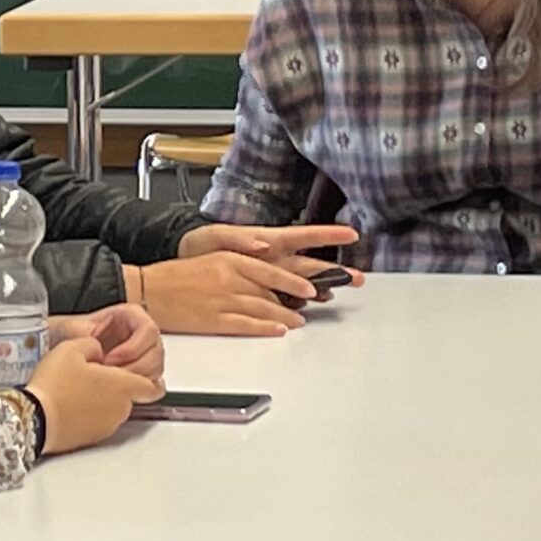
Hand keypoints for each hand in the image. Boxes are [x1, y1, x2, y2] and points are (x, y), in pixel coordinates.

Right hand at [26, 337, 165, 455]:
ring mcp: (107, 426)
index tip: (151, 377)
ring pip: (114, 409)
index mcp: (122, 385)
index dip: (153, 380)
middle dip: (117, 386)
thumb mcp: (72, 348)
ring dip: (104, 400)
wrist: (35, 418)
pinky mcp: (93, 438)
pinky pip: (99, 422)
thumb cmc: (54, 385)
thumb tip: (98, 349)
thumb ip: (93, 344)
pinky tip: (72, 405)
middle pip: (129, 396)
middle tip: (96, 376)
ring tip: (78, 390)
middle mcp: (120, 408)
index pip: (152, 386)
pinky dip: (91, 414)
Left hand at [48, 303, 164, 381]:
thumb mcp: (70, 329)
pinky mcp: (141, 373)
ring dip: (136, 380)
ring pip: (156, 369)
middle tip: (111, 376)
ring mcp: (143, 354)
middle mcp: (140, 334)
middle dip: (134, 367)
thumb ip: (80, 331)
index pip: (148, 330)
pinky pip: (152, 384)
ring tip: (111, 385)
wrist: (61, 352)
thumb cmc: (69, 335)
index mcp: (130, 316)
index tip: (111, 359)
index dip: (133, 347)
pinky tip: (122, 393)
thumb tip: (89, 338)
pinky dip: (140, 391)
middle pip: (156, 352)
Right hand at [135, 250, 317, 336]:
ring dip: (285, 315)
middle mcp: (228, 278)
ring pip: (263, 308)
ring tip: (298, 320)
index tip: (310, 286)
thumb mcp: (209, 258)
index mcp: (227, 260)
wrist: (146, 290)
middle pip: (270, 290)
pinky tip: (278, 329)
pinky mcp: (214, 321)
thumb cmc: (174, 276)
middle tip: (312, 302)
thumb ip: (238, 260)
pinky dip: (266, 327)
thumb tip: (263, 263)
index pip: (270, 270)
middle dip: (295, 297)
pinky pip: (247, 325)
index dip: (293, 280)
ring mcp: (222, 300)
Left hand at [178, 223, 361, 286]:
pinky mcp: (259, 290)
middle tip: (357, 277)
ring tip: (341, 291)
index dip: (327, 235)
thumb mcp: (217, 237)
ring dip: (322, 286)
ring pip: (302, 281)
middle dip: (335, 269)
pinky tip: (312, 307)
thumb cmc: (199, 245)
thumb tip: (263, 243)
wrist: (183, 261)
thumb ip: (240, 240)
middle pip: (310, 264)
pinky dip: (299, 302)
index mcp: (267, 240)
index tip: (350, 233)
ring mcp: (268, 274)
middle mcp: (272, 257)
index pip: (303, 236)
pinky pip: (285, 297)